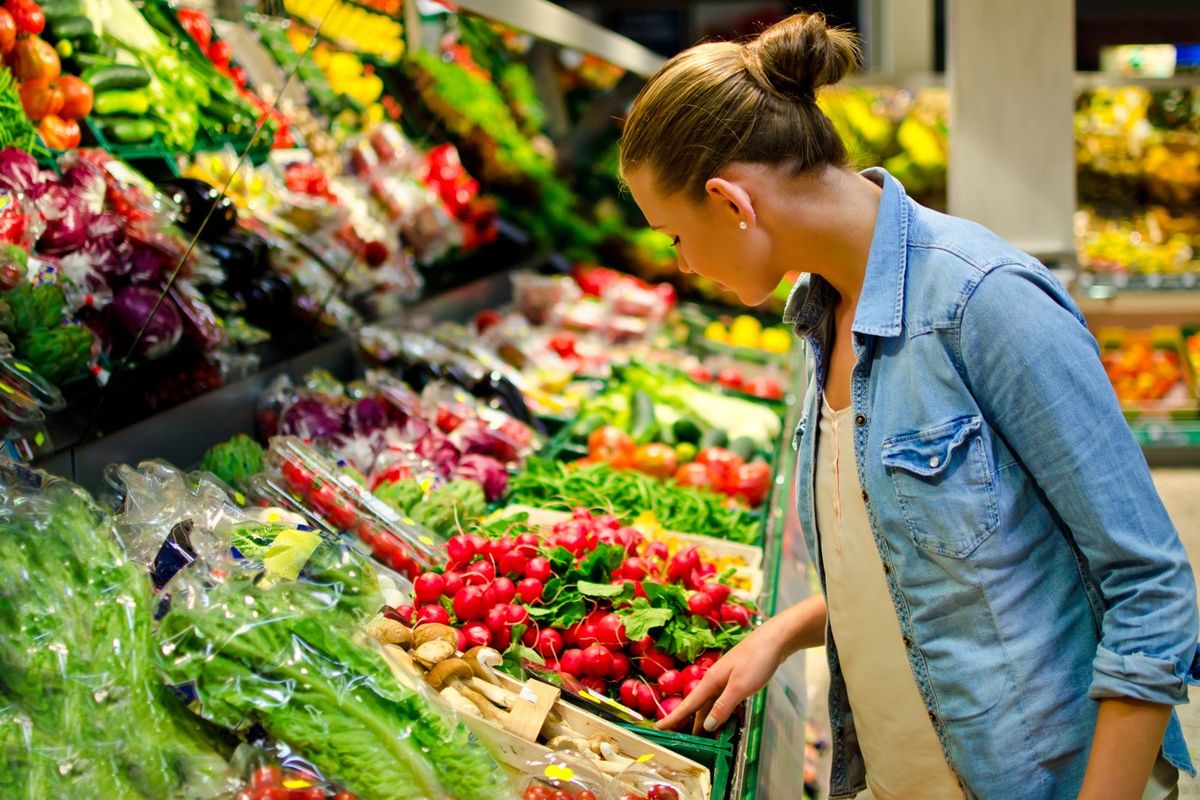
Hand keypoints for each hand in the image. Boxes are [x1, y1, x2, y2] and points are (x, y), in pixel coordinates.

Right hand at [656, 616, 790, 731]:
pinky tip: (725, 718)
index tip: (658, 727)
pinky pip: (723, 699)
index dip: (673, 717)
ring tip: (706, 736)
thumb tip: (707, 725)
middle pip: (699, 706)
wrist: (774, 640)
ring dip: (707, 718)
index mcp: (711, 681)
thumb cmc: (756, 661)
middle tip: (684, 741)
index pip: (688, 704)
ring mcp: (726, 678)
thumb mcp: (740, 688)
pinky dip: (720, 710)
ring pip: (712, 703)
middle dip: (690, 722)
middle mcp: (714, 680)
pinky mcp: (737, 678)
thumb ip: (723, 707)